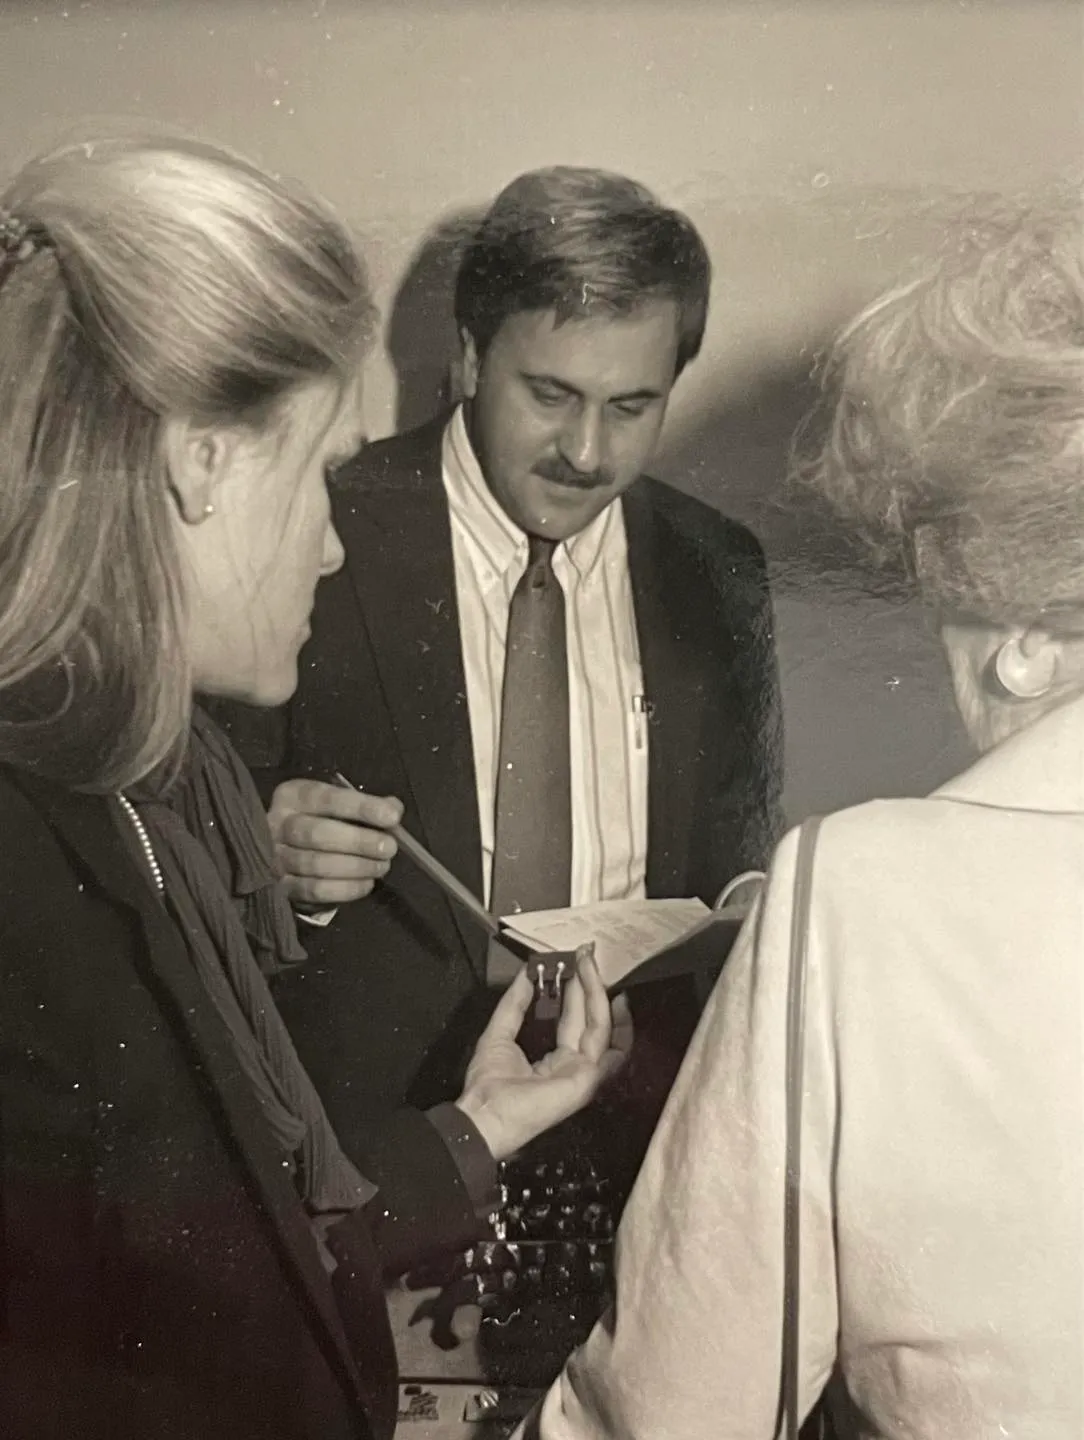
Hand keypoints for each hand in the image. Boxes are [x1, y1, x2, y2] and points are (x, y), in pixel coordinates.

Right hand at [268, 778, 403, 906]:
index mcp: (292, 796)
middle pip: (318, 834)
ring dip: (356, 867)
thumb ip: (366, 804)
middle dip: (359, 842)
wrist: (288, 852)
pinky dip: (346, 889)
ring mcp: (276, 857)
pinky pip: (315, 890)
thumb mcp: (338, 804)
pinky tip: (366, 883)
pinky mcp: (281, 887)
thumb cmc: (321, 820)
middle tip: (389, 848)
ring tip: (381, 867)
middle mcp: (278, 824)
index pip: (327, 798)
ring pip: (317, 865)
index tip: (391, 817)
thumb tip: (393, 810)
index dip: (361, 807)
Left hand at [455, 952, 633, 1161]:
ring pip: (601, 1027)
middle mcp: (574, 1065)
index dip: (575, 990)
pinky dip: (618, 1025)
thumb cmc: (489, 1083)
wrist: (484, 1114)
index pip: (573, 1019)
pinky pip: (611, 1048)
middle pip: (589, 1018)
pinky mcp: (588, 1078)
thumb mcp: (499, 1031)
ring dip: (597, 994)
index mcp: (555, 1060)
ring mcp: (584, 1073)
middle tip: (584, 954)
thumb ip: (515, 1002)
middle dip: (588, 984)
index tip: (572, 963)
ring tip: (589, 965)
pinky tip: (616, 1001)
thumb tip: (527, 972)